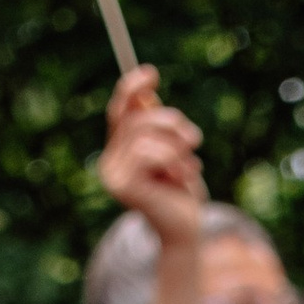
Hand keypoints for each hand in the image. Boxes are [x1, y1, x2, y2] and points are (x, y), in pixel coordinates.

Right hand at [99, 66, 207, 249]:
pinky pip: (146, 153)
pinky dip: (172, 160)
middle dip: (169, 122)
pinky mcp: (124, 186)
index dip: (132, 89)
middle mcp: (109, 164)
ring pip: (142, 135)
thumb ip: (158, 126)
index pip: (118, 113)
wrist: (186, 229)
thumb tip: (146, 91)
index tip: (152, 74)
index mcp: (118, 153)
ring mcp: (113, 176)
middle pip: (134, 120)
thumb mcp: (172, 151)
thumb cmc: (181, 191)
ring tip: (190, 163)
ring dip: (175, 145)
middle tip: (195, 137)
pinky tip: (183, 177)